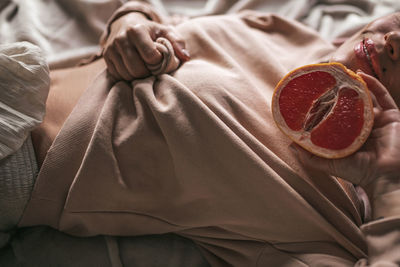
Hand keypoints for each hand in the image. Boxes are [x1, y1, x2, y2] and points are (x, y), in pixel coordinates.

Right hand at [102, 12, 189, 80]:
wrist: (126, 25)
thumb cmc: (150, 32)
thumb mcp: (166, 32)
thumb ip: (178, 42)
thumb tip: (185, 57)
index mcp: (136, 30)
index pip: (150, 57)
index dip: (159, 62)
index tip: (160, 59)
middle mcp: (121, 39)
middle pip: (138, 70)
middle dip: (149, 72)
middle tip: (153, 68)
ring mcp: (111, 50)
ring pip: (128, 75)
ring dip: (139, 77)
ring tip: (145, 68)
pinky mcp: (106, 59)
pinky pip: (119, 77)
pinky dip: (129, 77)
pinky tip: (135, 69)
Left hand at [292, 72, 399, 197]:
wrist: (384, 176)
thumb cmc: (357, 172)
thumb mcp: (327, 164)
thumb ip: (309, 156)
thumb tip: (290, 145)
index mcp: (350, 135)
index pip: (337, 116)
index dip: (327, 106)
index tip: (314, 95)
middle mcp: (363, 126)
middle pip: (351, 104)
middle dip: (340, 92)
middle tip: (327, 81)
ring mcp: (378, 119)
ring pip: (366, 97)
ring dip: (355, 85)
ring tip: (341, 75)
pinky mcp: (392, 115)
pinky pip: (382, 95)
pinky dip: (372, 84)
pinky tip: (359, 75)